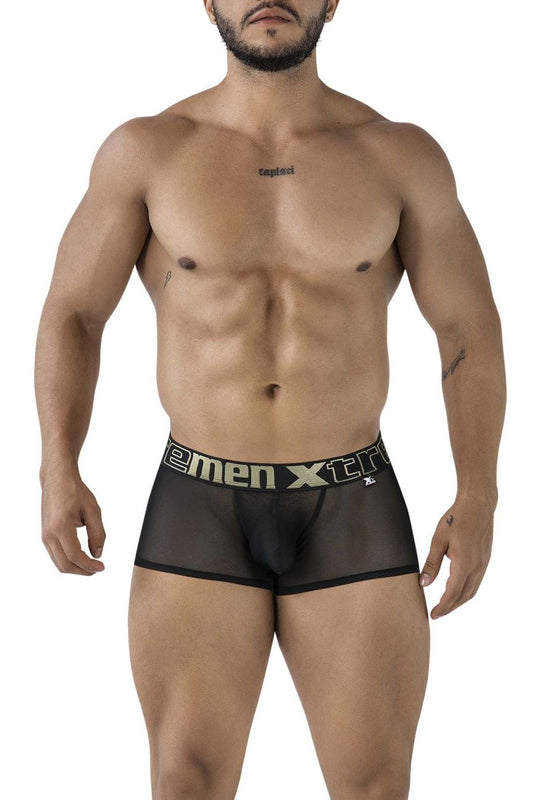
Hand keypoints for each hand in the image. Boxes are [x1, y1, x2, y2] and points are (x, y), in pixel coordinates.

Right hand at [41, 468, 105, 574]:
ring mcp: (45, 536)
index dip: (89, 566)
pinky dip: (68, 561)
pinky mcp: (45, 535)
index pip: (74, 556)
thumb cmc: (75, 492)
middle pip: (64, 565)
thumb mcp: (93, 510)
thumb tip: (97, 554)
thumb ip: (97, 534)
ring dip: (75, 568)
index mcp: (61, 527)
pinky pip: (55, 555)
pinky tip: (81, 556)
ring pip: (58, 563)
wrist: (57, 479)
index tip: (101, 567)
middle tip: (97, 569)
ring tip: (91, 564)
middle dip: (82, 571)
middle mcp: (49, 534)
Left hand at [418, 495, 493, 618]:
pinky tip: (456, 590)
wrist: (478, 505)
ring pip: (472, 591)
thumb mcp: (438, 540)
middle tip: (436, 613)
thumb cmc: (455, 519)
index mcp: (464, 563)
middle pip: (464, 596)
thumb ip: (431, 564)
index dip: (442, 607)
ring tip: (444, 605)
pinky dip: (466, 591)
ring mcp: (483, 564)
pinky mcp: (485, 560)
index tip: (433, 615)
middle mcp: (477, 567)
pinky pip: (476, 582)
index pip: (452, 593)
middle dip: (450, 607)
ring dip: (458, 601)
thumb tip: (423, 583)